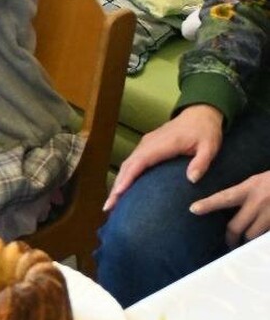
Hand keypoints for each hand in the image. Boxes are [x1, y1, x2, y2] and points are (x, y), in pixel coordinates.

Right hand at [104, 104, 224, 210]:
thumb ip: (201, 162)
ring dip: (119, 182)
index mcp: (162, 145)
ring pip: (127, 164)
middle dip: (117, 186)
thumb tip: (191, 179)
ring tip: (113, 202)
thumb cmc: (205, 131)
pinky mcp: (148, 147)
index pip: (139, 162)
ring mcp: (146, 144)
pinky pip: (132, 162)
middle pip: (127, 165)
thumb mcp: (210, 147)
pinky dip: (125, 176)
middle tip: (108, 207)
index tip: (117, 193)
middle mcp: (148, 144)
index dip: (127, 178)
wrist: (201, 112)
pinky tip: (125, 187)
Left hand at [191, 170, 269, 246]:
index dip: (208, 204)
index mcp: (250, 187)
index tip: (193, 209)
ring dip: (248, 240)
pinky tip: (257, 243)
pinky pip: (265, 238)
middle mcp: (259, 201)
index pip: (224, 197)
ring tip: (245, 244)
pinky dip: (261, 241)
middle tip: (229, 243)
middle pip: (237, 226)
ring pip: (252, 236)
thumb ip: (245, 194)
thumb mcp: (259, 181)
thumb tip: (230, 204)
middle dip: (231, 237)